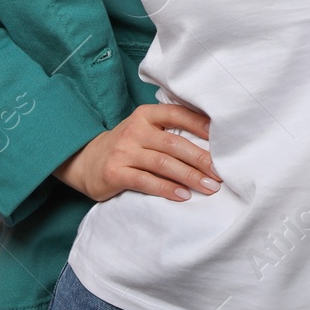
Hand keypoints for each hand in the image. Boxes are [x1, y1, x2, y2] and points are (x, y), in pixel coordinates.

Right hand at [54, 103, 221, 202]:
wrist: (86, 161)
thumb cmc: (127, 146)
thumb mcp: (144, 130)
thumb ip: (169, 130)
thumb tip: (211, 140)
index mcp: (146, 115)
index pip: (177, 114)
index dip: (201, 125)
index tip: (223, 138)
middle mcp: (135, 130)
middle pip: (174, 143)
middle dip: (201, 159)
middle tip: (221, 172)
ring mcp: (124, 151)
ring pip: (163, 163)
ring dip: (189, 177)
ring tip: (209, 187)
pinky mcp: (115, 173)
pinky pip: (146, 181)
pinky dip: (166, 189)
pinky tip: (183, 196)